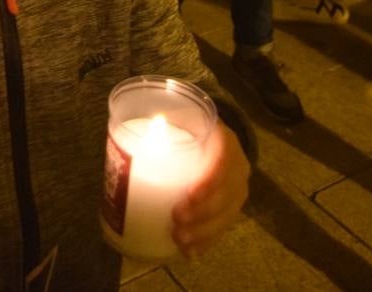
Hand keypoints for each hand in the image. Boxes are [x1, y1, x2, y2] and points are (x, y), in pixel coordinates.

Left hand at [172, 124, 249, 257]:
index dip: (210, 180)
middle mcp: (237, 165)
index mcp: (224, 140)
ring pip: (228, 214)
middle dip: (204, 211)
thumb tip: (134, 139)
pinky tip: (190, 254)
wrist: (207, 139)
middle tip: (177, 220)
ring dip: (204, 231)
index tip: (190, 196)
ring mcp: (237, 188)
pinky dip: (206, 242)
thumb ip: (162, 125)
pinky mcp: (231, 207)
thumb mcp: (177, 118)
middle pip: (227, 192)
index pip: (224, 159)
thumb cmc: (186, 127)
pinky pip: (223, 227)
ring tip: (180, 241)